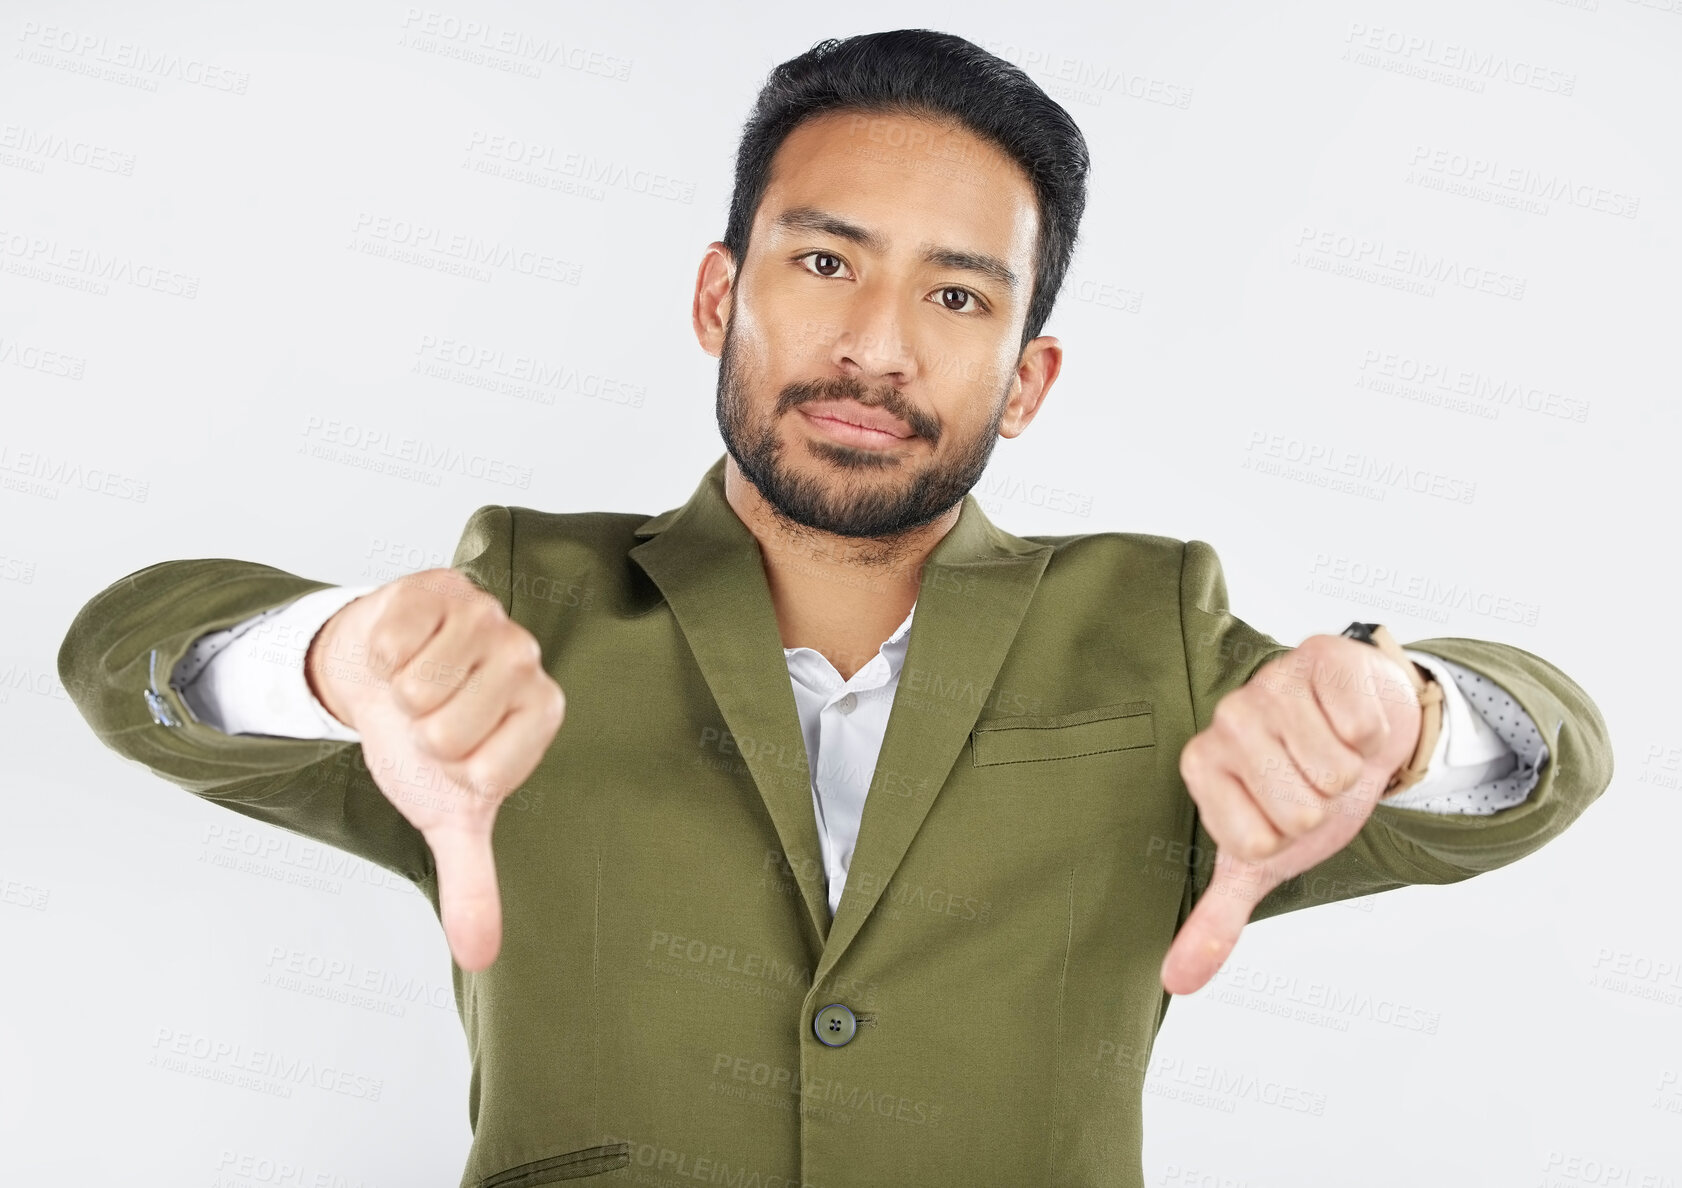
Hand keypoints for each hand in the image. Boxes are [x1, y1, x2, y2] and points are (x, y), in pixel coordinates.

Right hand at [305, 568, 565, 971]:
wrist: (380, 676)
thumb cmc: (425, 744)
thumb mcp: (448, 814)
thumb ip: (472, 882)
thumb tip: (479, 957)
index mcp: (542, 714)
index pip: (486, 771)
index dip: (450, 773)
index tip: (455, 758)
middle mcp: (527, 659)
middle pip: (448, 728)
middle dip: (419, 734)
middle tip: (427, 719)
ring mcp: (487, 616)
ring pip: (420, 682)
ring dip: (398, 694)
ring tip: (413, 686)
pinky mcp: (440, 585)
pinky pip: (393, 637)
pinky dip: (379, 654)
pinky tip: (397, 650)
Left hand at [1160, 634, 1422, 994]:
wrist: (1362, 729)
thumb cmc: (1306, 794)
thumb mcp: (1263, 860)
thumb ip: (1216, 920)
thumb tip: (1175, 984)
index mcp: (1201, 768)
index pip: (1255, 841)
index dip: (1288, 839)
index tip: (1284, 815)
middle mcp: (1226, 720)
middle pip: (1299, 808)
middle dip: (1324, 806)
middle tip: (1317, 783)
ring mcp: (1270, 683)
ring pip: (1332, 768)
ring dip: (1350, 771)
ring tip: (1335, 752)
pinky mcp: (1320, 657)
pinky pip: (1359, 724)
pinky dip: (1372, 734)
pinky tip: (1353, 721)